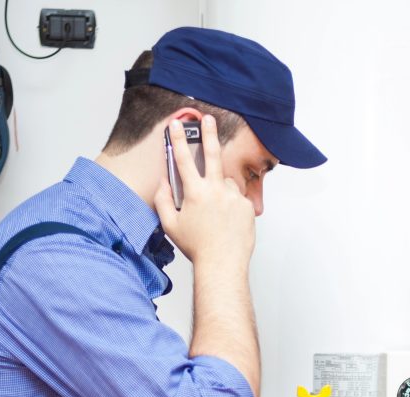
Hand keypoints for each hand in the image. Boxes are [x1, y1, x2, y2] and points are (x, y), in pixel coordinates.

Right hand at [154, 116, 254, 269]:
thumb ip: (163, 200)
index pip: (183, 159)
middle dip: (209, 133)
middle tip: (208, 119)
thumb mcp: (171, 225)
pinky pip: (236, 198)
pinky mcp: (247, 205)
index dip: (179, 139)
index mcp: (195, 193)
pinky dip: (230, 205)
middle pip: (212, 154)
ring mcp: (234, 197)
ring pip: (224, 183)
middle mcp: (216, 190)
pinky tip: (225, 221)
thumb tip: (163, 182)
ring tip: (214, 214)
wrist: (223, 264)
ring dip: (218, 190)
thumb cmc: (196, 247)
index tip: (177, 124)